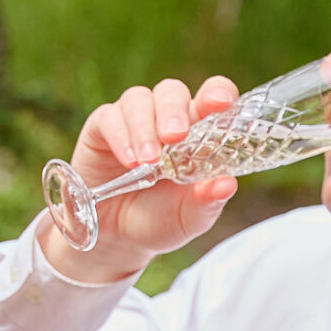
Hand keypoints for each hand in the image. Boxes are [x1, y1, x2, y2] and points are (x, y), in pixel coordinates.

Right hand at [40, 74, 240, 280]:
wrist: (118, 238)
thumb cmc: (161, 219)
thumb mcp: (189, 217)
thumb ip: (207, 201)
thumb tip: (228, 184)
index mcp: (197, 132)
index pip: (211, 98)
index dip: (217, 92)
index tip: (222, 102)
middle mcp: (165, 119)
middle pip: (172, 91)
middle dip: (174, 110)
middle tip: (176, 136)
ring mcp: (133, 120)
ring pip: (139, 99)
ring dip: (145, 127)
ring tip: (148, 161)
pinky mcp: (102, 127)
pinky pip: (110, 117)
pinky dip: (120, 136)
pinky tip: (129, 161)